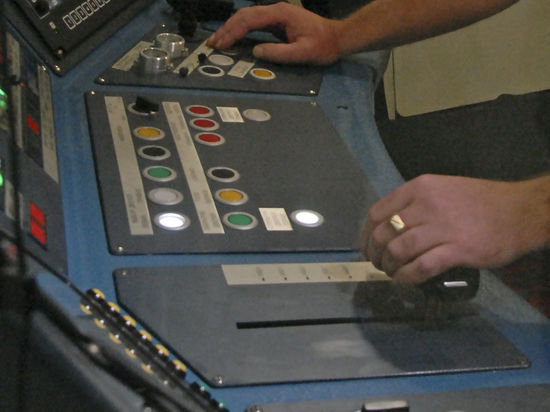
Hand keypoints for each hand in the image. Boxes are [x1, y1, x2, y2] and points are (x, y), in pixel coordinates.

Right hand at [206, 2, 340, 64]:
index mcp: (280, 14)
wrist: (336, 38)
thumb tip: (256, 51)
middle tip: (212, 44)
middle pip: (244, 15)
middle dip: (226, 29)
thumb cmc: (322, 45)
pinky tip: (233, 37)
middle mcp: (276, 10)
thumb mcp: (303, 53)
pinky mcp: (277, 21)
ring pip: (247, 17)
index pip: (250, 20)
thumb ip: (279, 53)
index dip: (233, 32)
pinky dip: (240, 29)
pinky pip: (253, 22)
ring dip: (231, 28)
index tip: (222, 44)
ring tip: (217, 41)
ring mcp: (276, 14)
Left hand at [361, 174, 549, 283]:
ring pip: (398, 250)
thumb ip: (416, 204)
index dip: (366, 235)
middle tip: (380, 265)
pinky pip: (421, 267)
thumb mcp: (442, 190)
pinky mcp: (457, 249)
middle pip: (383, 234)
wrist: (520, 210)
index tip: (367, 248)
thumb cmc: (480, 202)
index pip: (376, 213)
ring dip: (390, 267)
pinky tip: (405, 280)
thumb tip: (389, 226)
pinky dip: (407, 277)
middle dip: (375, 255)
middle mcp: (426, 204)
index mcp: (419, 188)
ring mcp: (442, 226)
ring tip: (393, 273)